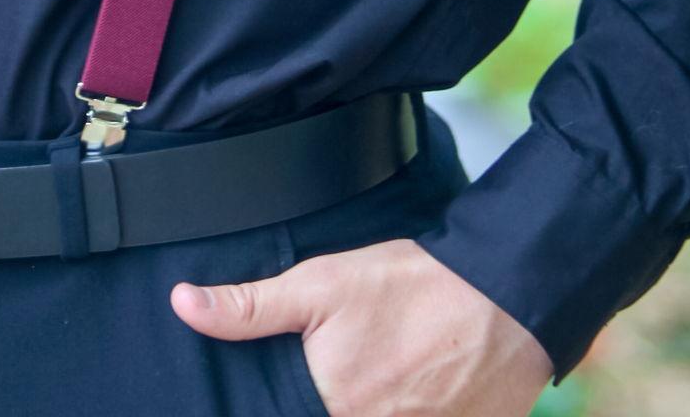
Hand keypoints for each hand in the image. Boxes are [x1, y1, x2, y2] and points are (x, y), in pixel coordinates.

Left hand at [171, 238, 553, 415]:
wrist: (505, 299)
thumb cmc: (412, 288)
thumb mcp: (319, 285)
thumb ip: (250, 308)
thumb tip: (184, 306)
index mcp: (337, 408)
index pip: (286, 414)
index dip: (283, 403)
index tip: (292, 388)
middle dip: (324, 401)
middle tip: (345, 367)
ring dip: (367, 405)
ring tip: (378, 374)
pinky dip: (406, 410)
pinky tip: (402, 388)